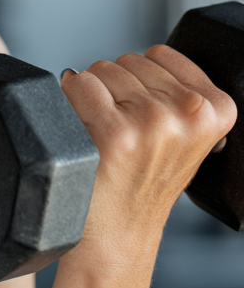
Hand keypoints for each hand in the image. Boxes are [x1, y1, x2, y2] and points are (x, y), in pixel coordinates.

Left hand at [62, 45, 236, 257]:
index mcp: (216, 110)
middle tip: (124, 132)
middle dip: (116, 89)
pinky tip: (86, 131)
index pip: (159, 54)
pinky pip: (79, 84)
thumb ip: (176, 91)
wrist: (118, 233)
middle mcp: (191, 115)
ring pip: (100, 69)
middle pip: (126, 60)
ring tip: (107, 136)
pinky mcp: (116, 134)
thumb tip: (146, 54)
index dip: (140, 80)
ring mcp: (154, 123)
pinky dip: (71, 100)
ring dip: (94, 97)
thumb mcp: (183, 134)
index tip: (144, 113)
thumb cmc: (142, 180)